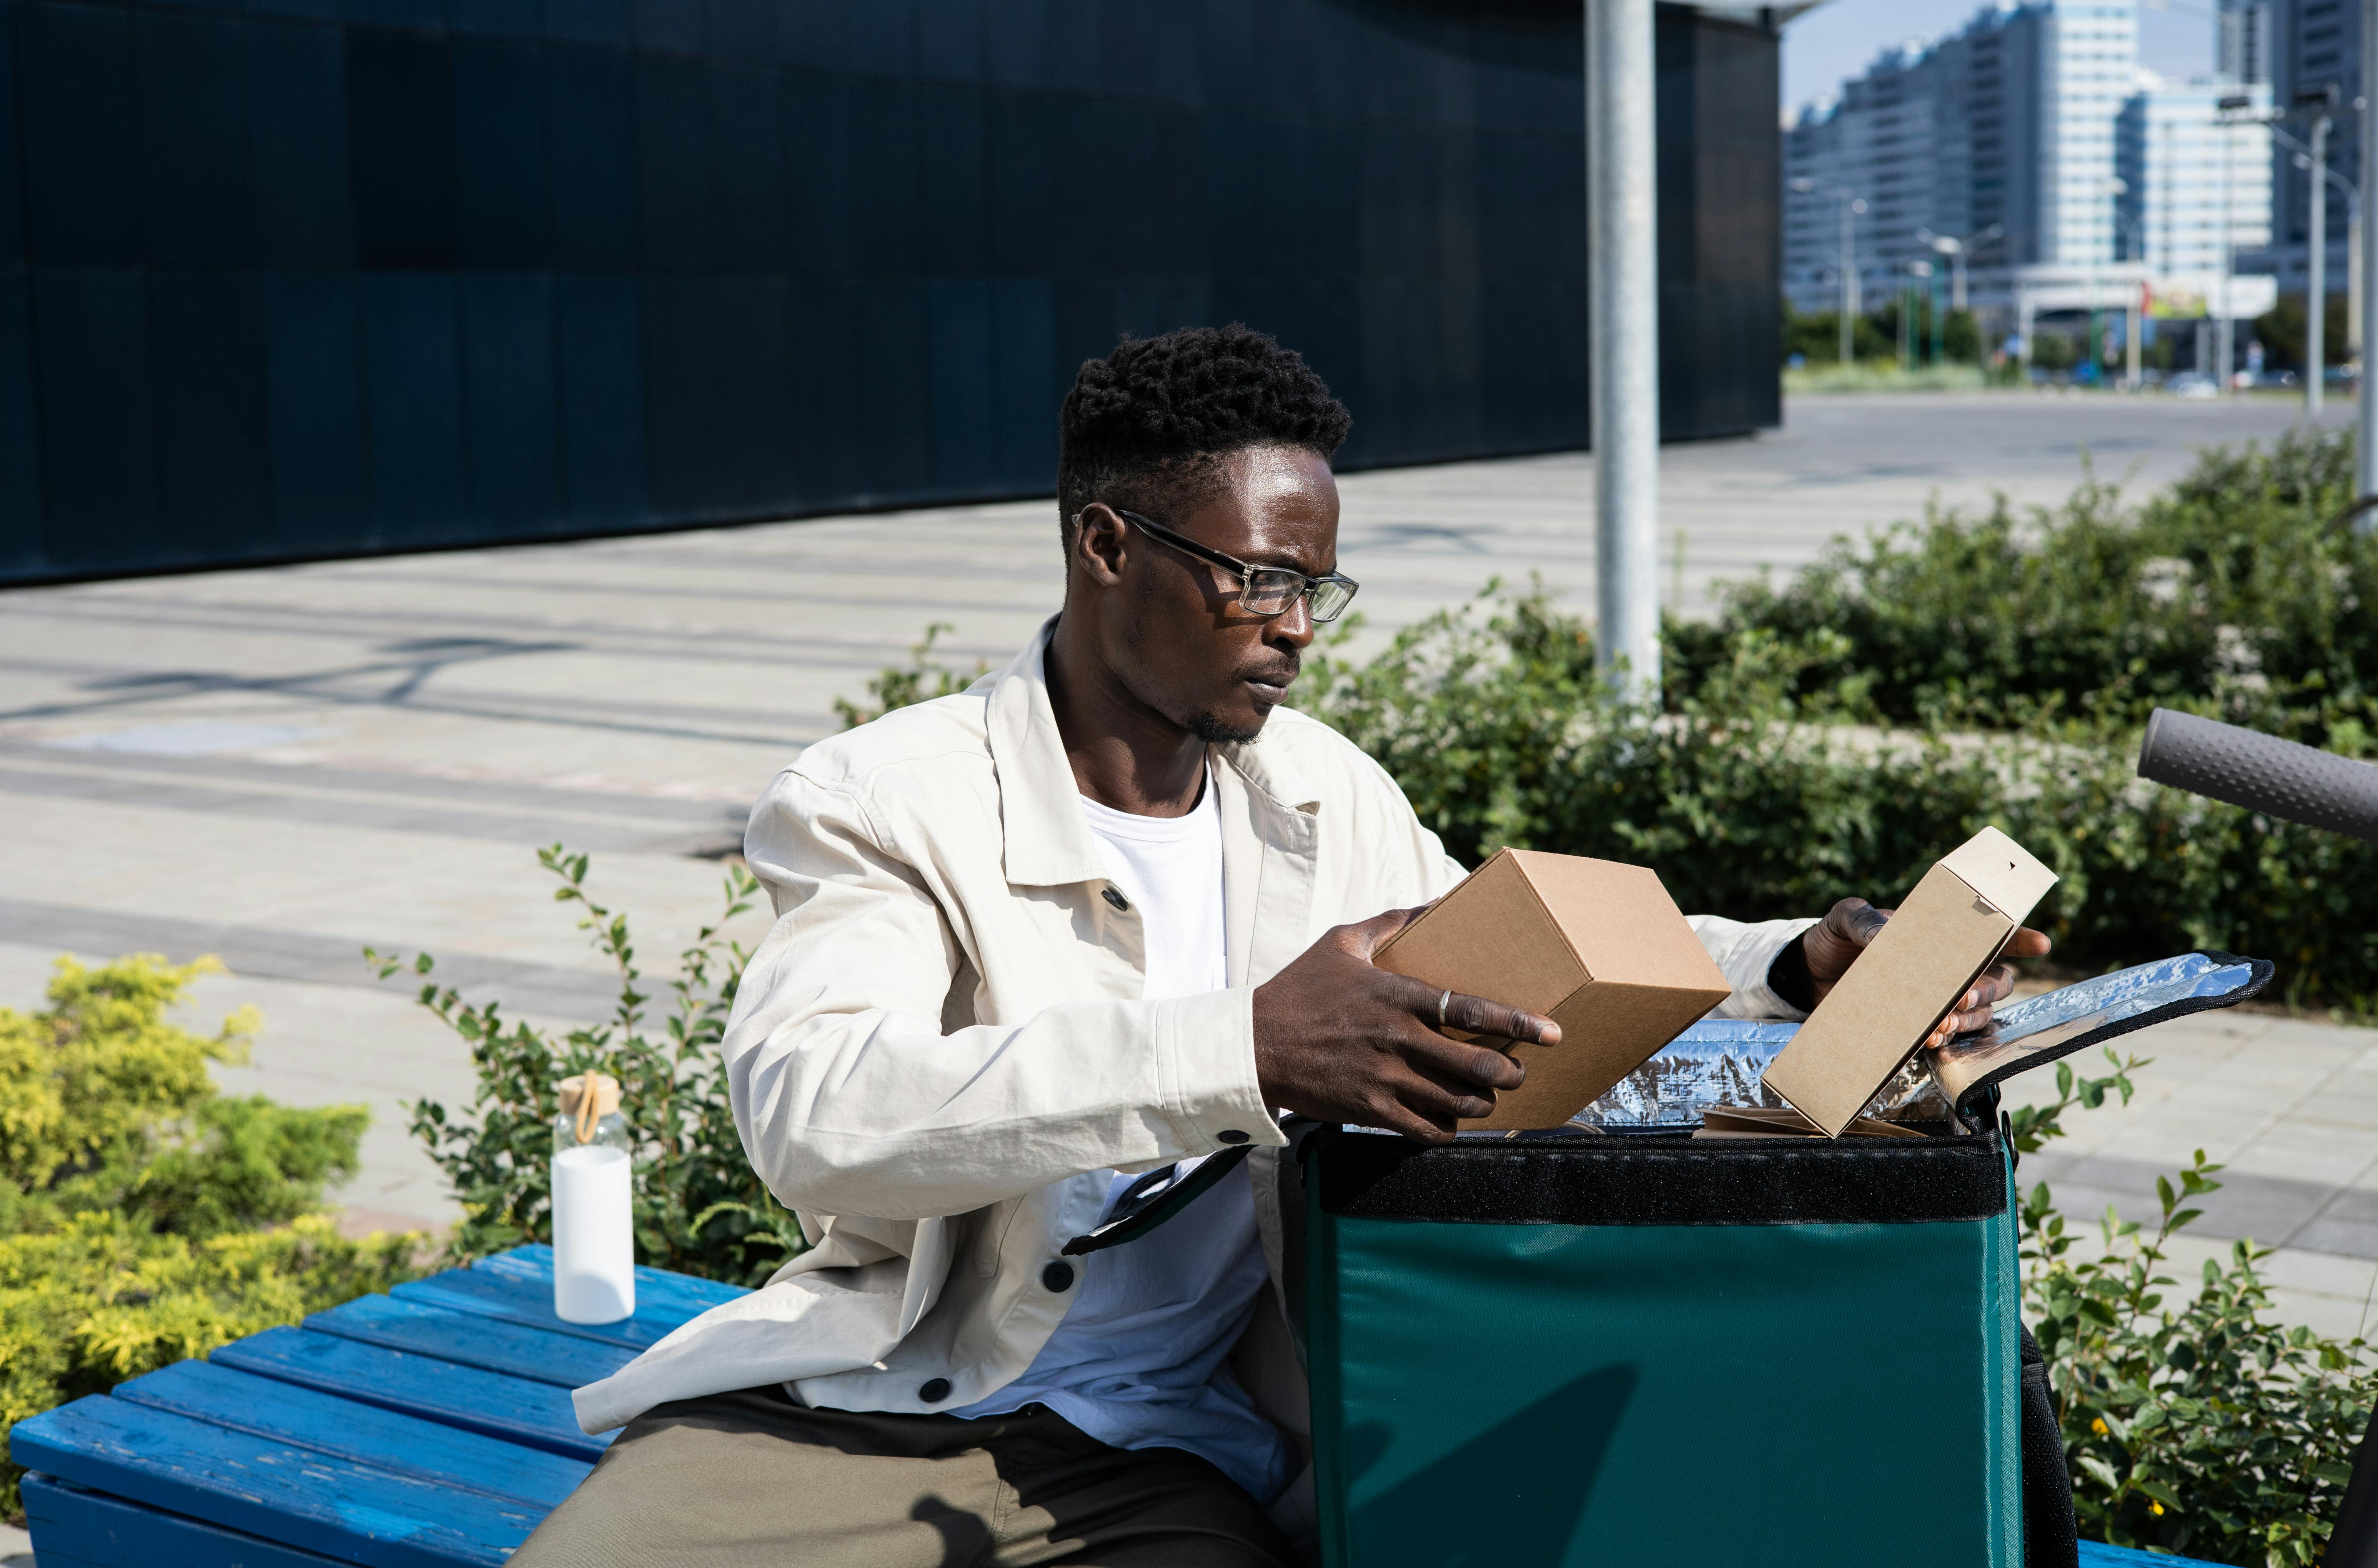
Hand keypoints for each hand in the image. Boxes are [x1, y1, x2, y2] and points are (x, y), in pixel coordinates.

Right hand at [1251, 907, 1559, 1142]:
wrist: (1253, 1045)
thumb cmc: (1299, 990)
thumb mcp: (1341, 942)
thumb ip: (1391, 922)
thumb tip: (1436, 902)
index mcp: (1397, 996)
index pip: (1472, 1009)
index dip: (1518, 1022)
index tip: (1550, 1032)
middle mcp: (1398, 1040)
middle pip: (1478, 1065)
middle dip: (1511, 1073)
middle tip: (1519, 1071)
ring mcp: (1385, 1080)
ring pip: (1458, 1102)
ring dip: (1483, 1103)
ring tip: (1487, 1096)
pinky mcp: (1370, 1112)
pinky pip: (1427, 1129)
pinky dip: (1447, 1128)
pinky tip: (1450, 1120)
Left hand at [1801, 896, 2051, 1046]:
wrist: (1808, 975)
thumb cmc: (1835, 939)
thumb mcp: (1844, 920)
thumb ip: (1864, 920)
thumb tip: (1884, 932)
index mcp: (1939, 936)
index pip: (1989, 937)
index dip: (2019, 939)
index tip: (2041, 943)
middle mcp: (1948, 970)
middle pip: (1996, 982)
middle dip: (1987, 990)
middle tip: (1963, 996)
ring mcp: (1936, 1001)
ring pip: (1977, 1014)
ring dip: (1966, 1021)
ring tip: (1941, 1024)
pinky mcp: (1917, 1027)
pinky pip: (1948, 1038)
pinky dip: (1944, 1041)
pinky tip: (1930, 1041)